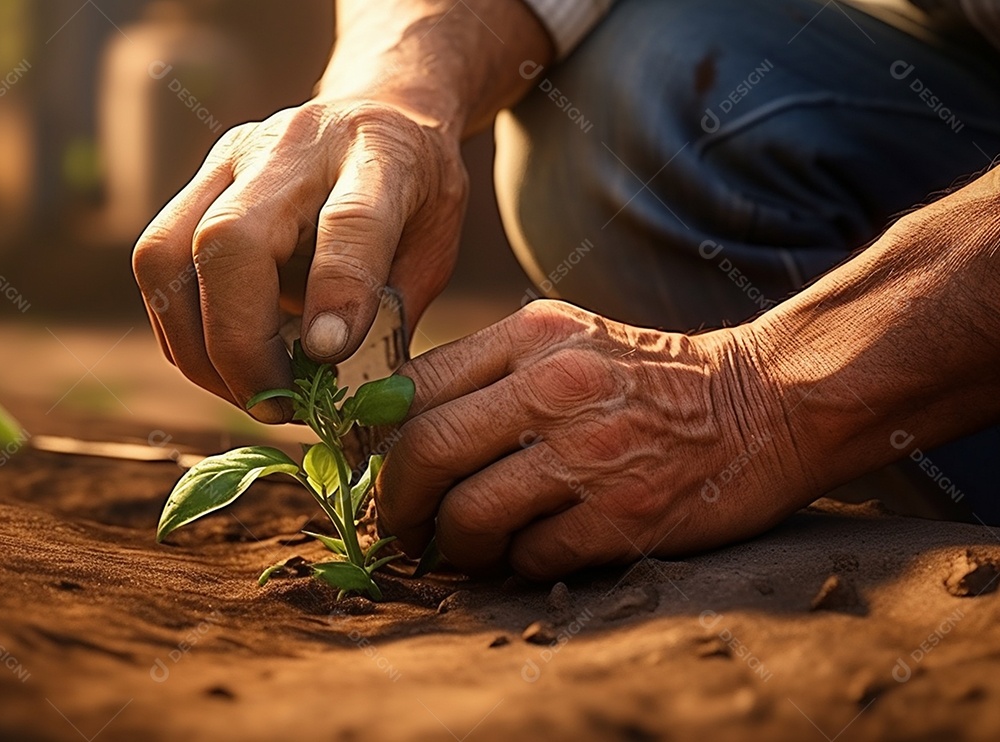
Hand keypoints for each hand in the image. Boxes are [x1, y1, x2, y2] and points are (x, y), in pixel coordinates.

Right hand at [132, 98, 467, 422]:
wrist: (378, 112)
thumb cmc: (415, 192)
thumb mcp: (435, 245)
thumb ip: (396, 312)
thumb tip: (349, 397)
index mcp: (378, 156)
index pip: (350, 222)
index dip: (337, 294)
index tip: (329, 359)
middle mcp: (294, 147)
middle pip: (230, 238)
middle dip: (240, 343)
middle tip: (275, 403)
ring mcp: (231, 159)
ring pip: (168, 256)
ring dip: (197, 348)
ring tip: (248, 394)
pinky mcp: (196, 182)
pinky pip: (156, 266)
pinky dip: (182, 331)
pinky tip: (224, 365)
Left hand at [377, 301, 816, 579]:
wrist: (760, 406)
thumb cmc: (646, 380)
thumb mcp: (565, 342)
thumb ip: (486, 373)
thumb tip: (398, 432)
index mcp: (530, 337)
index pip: (411, 388)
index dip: (377, 442)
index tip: (379, 470)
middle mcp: (554, 388)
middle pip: (426, 452)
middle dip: (395, 502)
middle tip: (399, 525)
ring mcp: (589, 454)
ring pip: (468, 515)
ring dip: (450, 546)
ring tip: (459, 548)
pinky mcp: (622, 517)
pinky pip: (529, 556)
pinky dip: (512, 565)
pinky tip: (522, 554)